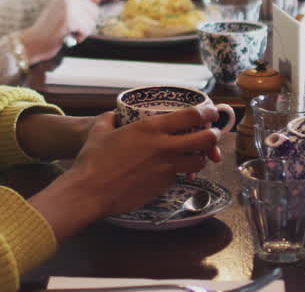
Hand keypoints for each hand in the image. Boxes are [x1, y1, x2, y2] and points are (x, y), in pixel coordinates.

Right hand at [20, 0, 99, 64]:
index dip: (84, 19)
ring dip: (81, 32)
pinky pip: (86, 30)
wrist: (33, 41)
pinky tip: (66, 36)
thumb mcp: (65, 12)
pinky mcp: (69, 19)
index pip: (92, 6)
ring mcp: (68, 7)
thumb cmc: (49, 29)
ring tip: (66, 32)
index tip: (67, 21)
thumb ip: (80, 4)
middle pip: (95, 13)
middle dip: (85, 25)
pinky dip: (79, 37)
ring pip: (92, 22)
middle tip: (68, 28)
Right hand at [29, 108, 223, 237]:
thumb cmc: (92, 160)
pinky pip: (179, 177)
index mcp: (151, 127)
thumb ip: (109, 119)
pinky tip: (172, 173)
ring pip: (198, 162)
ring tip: (197, 156)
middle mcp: (164, 146)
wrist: (90, 192)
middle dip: (213, 136)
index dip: (207, 112)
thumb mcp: (100, 131)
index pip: (192, 116)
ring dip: (201, 158)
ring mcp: (166, 168)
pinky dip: (179, 174)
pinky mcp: (163, 186)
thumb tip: (112, 116)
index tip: (210, 112)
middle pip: (205, 139)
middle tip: (212, 134)